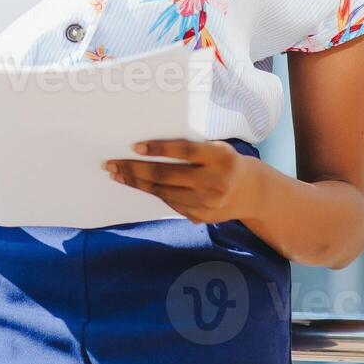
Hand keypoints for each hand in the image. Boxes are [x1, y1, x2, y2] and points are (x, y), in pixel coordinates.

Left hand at [104, 139, 261, 223]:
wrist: (252, 191)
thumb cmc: (224, 160)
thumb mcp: (216, 147)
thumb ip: (191, 148)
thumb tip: (149, 147)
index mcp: (219, 156)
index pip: (184, 151)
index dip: (159, 149)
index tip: (135, 147)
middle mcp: (215, 181)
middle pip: (167, 175)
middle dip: (135, 169)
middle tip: (112, 163)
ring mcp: (208, 202)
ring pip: (164, 192)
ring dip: (137, 183)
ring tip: (117, 174)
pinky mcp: (202, 216)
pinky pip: (171, 203)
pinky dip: (153, 193)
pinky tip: (137, 185)